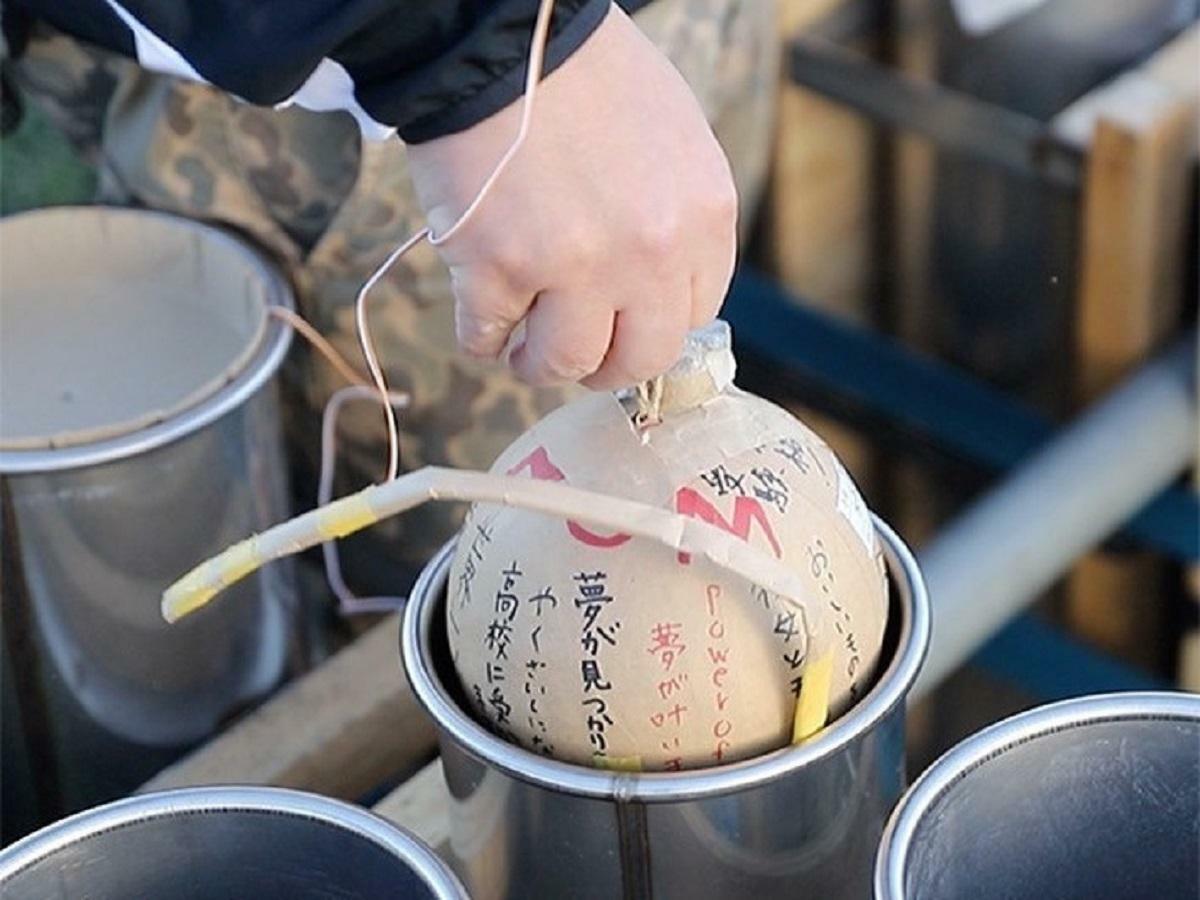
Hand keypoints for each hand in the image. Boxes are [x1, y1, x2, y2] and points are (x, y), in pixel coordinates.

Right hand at [406, 4, 737, 388]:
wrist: (504, 36)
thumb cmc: (587, 76)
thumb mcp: (674, 140)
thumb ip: (678, 218)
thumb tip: (657, 290)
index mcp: (702, 218)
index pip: (694, 316)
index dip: (652, 329)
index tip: (625, 330)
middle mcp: (649, 253)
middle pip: (639, 359)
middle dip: (604, 368)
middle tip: (577, 358)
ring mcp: (574, 267)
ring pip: (564, 362)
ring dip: (539, 366)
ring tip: (521, 353)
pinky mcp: (499, 269)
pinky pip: (486, 337)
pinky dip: (482, 339)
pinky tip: (482, 325)